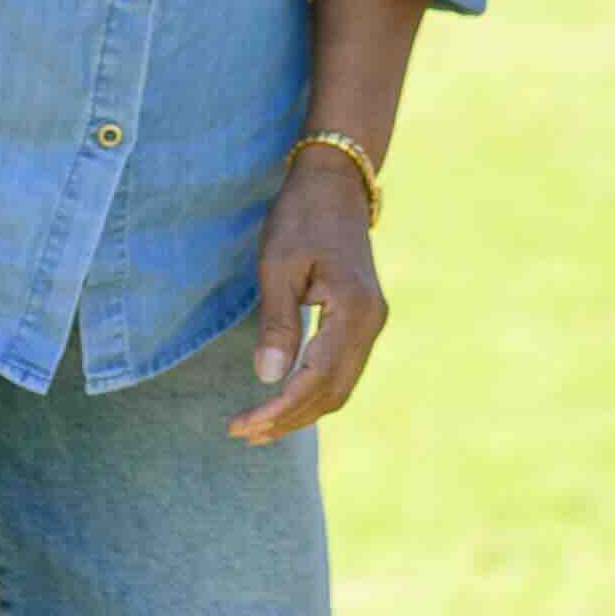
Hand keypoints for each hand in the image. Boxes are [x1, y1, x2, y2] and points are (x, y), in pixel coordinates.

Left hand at [237, 150, 387, 442]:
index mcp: (355, 310)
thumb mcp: (279, 266)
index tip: (241, 425)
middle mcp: (372, 322)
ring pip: (341, 387)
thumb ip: (278, 323)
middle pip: (333, 393)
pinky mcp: (364, 320)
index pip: (315, 378)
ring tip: (258, 426)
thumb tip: (268, 380)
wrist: (336, 182)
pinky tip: (284, 398)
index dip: (278, 409)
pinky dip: (313, 391)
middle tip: (242, 432)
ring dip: (301, 411)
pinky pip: (342, 370)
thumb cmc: (301, 216)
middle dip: (288, 419)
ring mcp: (372, 322)